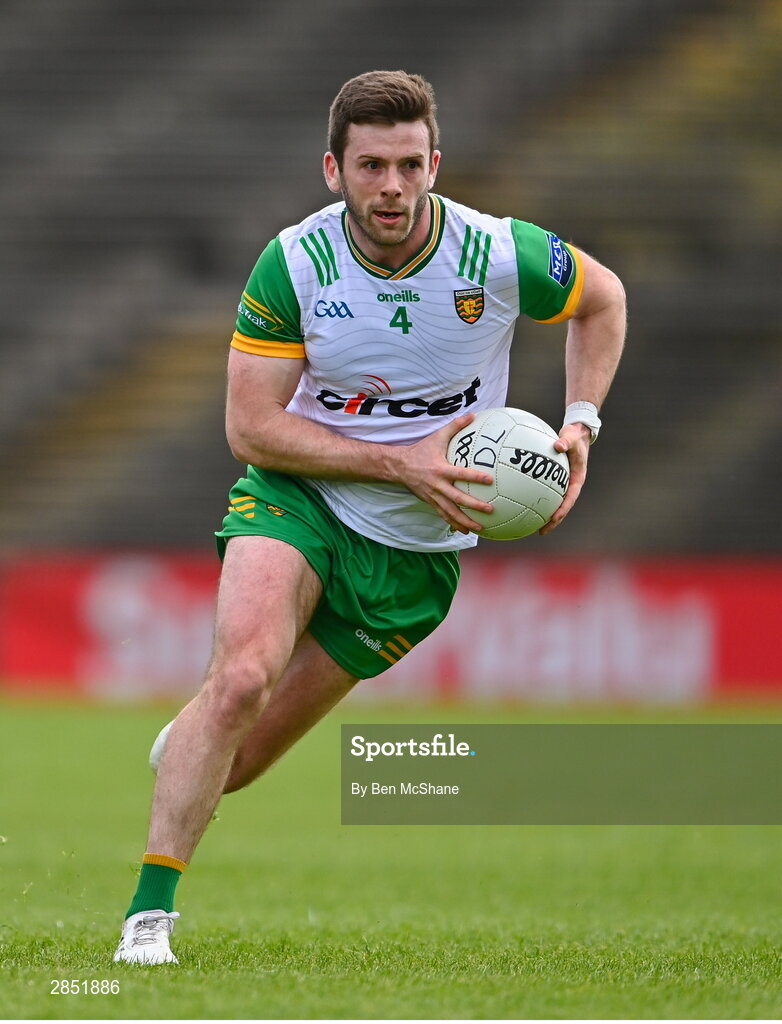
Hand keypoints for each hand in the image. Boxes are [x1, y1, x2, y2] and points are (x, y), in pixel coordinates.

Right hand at [393, 413, 494, 533]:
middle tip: (490, 510)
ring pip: (451, 512)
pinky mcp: (430, 502)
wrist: (398, 467)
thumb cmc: (421, 450)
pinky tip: (465, 531)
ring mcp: (433, 496)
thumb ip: (455, 426)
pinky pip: (444, 515)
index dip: (475, 477)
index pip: (461, 474)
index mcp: (440, 469)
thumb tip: (473, 415)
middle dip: (474, 506)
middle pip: (458, 499)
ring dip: (466, 521)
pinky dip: (454, 524)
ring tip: (481, 528)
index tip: (490, 480)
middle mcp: (437, 486)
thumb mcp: (437, 437)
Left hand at [539, 422, 590, 534]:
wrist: (577, 433)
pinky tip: (523, 505)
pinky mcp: (556, 480)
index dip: (562, 509)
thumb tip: (558, 445)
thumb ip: (565, 441)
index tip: (553, 517)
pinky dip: (537, 500)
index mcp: (577, 478)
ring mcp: (563, 483)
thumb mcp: (572, 437)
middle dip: (553, 521)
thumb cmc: (574, 435)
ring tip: (532, 526)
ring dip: (545, 515)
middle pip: (562, 507)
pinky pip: (546, 492)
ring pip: (554, 503)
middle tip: (542, 531)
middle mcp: (571, 484)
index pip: (570, 498)